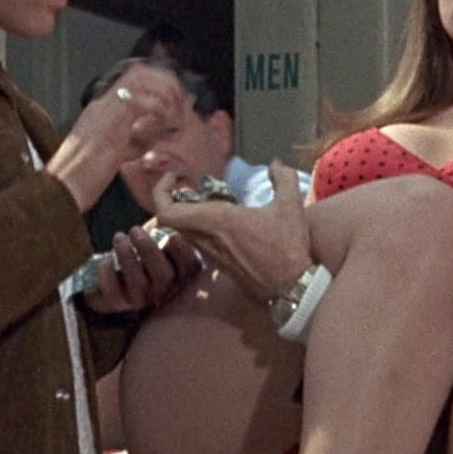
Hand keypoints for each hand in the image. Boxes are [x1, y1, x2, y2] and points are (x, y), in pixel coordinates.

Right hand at [47, 63, 183, 210]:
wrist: (60, 189)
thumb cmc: (84, 180)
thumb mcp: (115, 153)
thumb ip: (134, 140)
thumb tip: (153, 135)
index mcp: (102, 109)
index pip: (133, 80)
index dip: (159, 83)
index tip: (175, 98)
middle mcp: (103, 103)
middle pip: (139, 71)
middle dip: (165, 81)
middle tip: (181, 101)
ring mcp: (106, 109)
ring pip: (140, 78)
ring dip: (164, 90)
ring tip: (175, 110)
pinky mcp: (111, 120)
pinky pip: (141, 100)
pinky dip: (159, 106)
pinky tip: (166, 120)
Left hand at [83, 224, 201, 313]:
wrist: (110, 280)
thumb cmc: (139, 255)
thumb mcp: (155, 241)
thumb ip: (165, 229)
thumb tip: (173, 199)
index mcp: (177, 275)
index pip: (189, 268)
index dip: (183, 254)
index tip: (174, 236)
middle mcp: (162, 291)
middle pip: (163, 276)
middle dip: (149, 251)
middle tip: (135, 230)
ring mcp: (140, 300)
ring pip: (138, 282)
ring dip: (128, 257)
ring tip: (119, 237)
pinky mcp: (117, 303)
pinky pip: (113, 291)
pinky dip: (108, 272)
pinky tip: (107, 257)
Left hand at [148, 162, 310, 303]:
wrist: (291, 289)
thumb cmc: (287, 247)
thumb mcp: (291, 206)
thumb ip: (283, 178)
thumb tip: (275, 163)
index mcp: (215, 221)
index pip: (167, 212)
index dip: (160, 192)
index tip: (174, 178)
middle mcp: (205, 238)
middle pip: (171, 219)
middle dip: (174, 198)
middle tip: (190, 185)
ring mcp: (210, 254)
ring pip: (183, 230)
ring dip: (187, 212)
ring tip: (208, 198)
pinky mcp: (218, 264)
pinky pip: (197, 240)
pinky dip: (199, 226)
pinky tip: (222, 219)